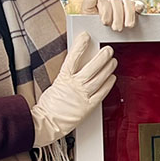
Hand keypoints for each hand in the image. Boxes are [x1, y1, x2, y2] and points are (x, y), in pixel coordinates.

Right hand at [31, 32, 116, 147]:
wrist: (46, 123)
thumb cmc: (48, 106)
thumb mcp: (55, 85)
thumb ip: (67, 76)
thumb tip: (76, 66)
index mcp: (63, 78)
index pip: (73, 57)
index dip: (80, 45)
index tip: (86, 36)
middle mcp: (74, 86)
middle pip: (91, 67)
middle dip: (102, 57)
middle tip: (108, 49)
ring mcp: (82, 96)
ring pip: (99, 79)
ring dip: (108, 68)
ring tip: (113, 61)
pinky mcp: (88, 107)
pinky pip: (101, 93)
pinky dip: (108, 85)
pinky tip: (112, 78)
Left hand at [80, 0, 145, 31]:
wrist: (101, 34)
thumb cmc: (94, 23)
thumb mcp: (87, 11)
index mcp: (102, 0)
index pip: (105, 1)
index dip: (106, 12)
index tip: (105, 22)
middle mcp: (113, 1)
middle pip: (117, 2)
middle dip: (117, 17)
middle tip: (115, 28)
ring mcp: (123, 4)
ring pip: (128, 3)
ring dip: (128, 15)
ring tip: (126, 26)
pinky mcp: (133, 9)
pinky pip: (138, 4)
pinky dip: (139, 6)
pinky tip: (138, 11)